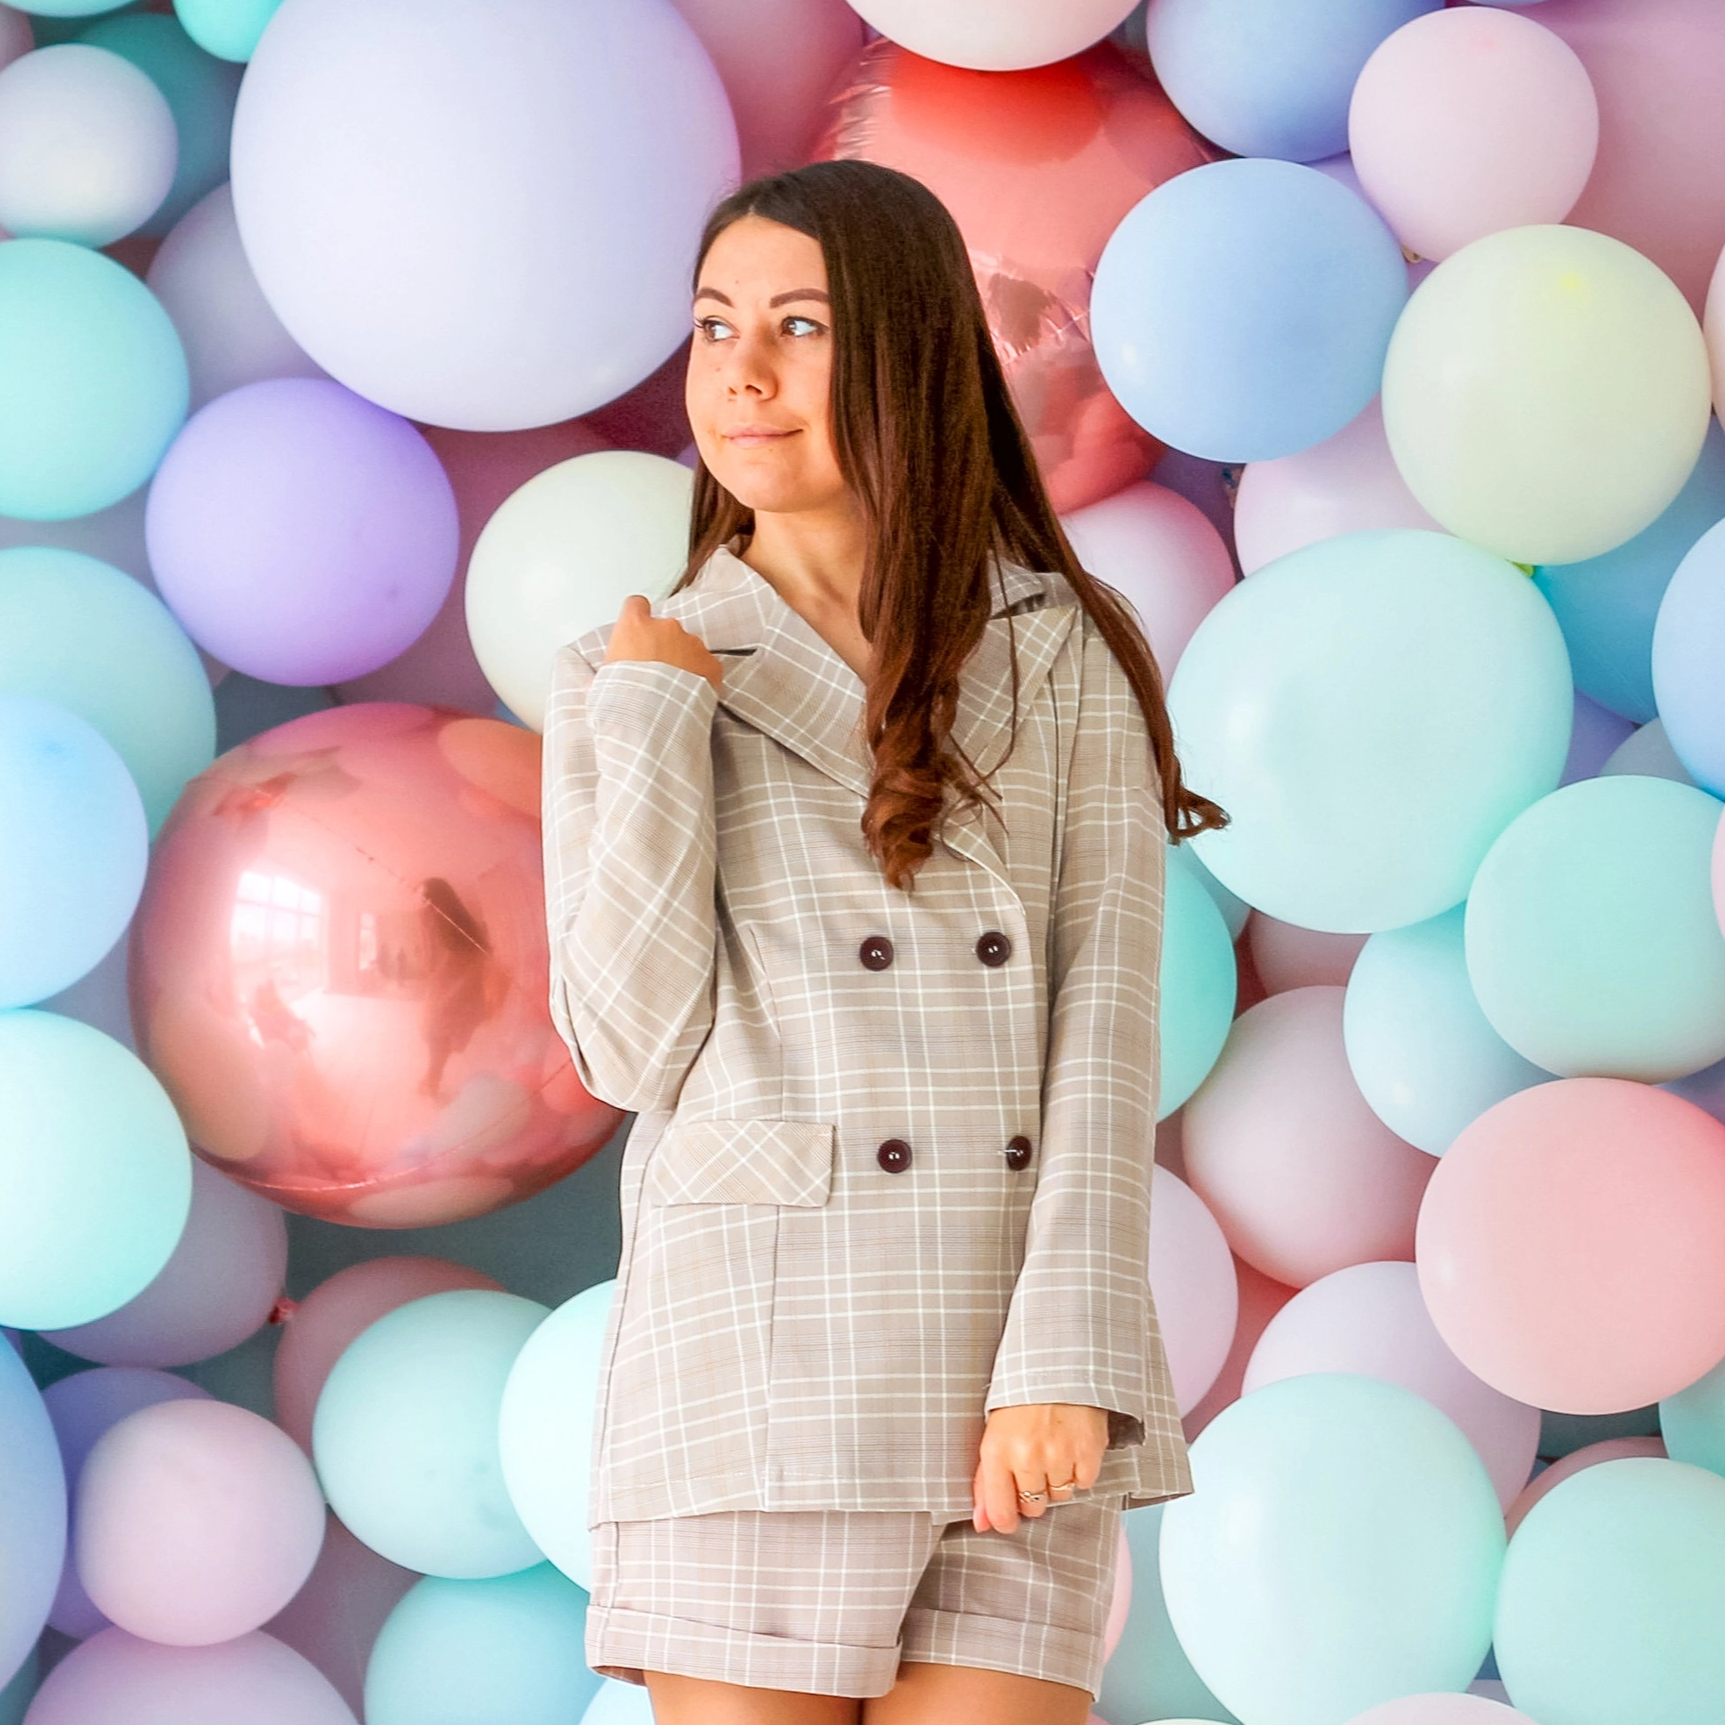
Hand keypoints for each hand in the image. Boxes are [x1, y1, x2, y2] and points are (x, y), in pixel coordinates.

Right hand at [603, 594, 724, 690]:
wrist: (652, 719)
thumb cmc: (625, 700)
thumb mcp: (602, 682)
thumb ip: (605, 671)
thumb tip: (593, 683)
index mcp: (635, 626)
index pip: (636, 605)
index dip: (637, 616)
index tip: (638, 629)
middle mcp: (665, 628)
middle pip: (665, 628)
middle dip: (662, 645)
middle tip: (655, 672)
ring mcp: (691, 643)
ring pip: (688, 646)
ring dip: (683, 661)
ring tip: (673, 688)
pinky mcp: (710, 663)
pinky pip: (707, 665)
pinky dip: (702, 676)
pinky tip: (690, 693)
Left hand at [971, 1403, 1107, 1534]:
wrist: (1058, 1364)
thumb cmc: (1022, 1398)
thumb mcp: (994, 1433)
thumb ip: (986, 1481)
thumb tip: (982, 1523)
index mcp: (997, 1451)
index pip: (1000, 1510)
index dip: (1005, 1520)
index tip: (1009, 1518)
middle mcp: (1027, 1457)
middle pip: (1033, 1507)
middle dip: (1033, 1493)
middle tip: (1034, 1464)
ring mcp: (1059, 1455)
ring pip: (1059, 1496)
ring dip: (1057, 1479)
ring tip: (1053, 1449)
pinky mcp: (1087, 1451)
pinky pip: (1084, 1482)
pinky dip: (1080, 1470)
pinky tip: (1072, 1446)